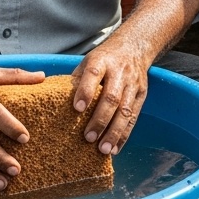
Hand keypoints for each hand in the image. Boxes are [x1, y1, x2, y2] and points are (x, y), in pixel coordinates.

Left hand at [71, 40, 150, 155]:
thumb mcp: (87, 61)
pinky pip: (134, 117)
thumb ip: (76, 80)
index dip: (86, 91)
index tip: (77, 109)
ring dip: (114, 132)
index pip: (93, 74)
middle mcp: (119, 72)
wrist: (133, 48)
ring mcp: (133, 84)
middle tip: (88, 138)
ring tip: (104, 150)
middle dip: (100, 119)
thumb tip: (56, 102)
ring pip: (125, 110)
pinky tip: (115, 148)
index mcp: (101, 61)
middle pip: (111, 97)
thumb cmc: (104, 59)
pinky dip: (124, 135)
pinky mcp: (142, 94)